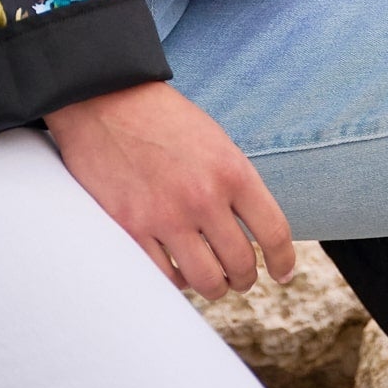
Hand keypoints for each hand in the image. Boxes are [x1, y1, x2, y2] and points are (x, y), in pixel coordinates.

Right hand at [45, 82, 296, 299]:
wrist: (104, 100)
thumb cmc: (162, 119)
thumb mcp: (214, 141)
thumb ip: (234, 184)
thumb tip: (255, 230)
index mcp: (231, 170)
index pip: (274, 232)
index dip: (283, 261)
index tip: (282, 273)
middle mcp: (203, 197)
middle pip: (241, 265)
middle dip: (244, 278)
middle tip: (239, 277)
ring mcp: (166, 216)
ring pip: (207, 281)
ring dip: (214, 286)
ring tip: (211, 279)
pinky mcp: (130, 229)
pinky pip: (165, 277)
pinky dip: (176, 280)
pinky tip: (177, 270)